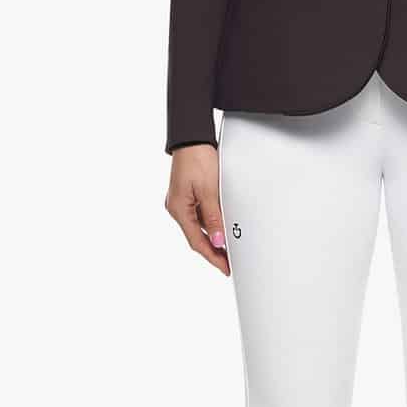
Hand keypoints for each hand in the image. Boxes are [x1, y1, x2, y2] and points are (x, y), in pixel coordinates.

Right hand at [164, 144, 230, 275]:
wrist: (192, 138)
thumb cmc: (197, 158)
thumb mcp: (209, 190)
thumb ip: (213, 217)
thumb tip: (218, 240)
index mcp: (179, 209)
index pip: (197, 242)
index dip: (213, 257)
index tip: (225, 268)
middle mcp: (177, 208)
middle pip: (197, 237)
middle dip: (214, 250)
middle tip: (229, 262)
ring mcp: (181, 202)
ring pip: (198, 227)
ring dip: (213, 237)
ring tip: (229, 248)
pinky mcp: (187, 195)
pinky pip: (199, 216)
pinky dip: (210, 224)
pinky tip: (221, 227)